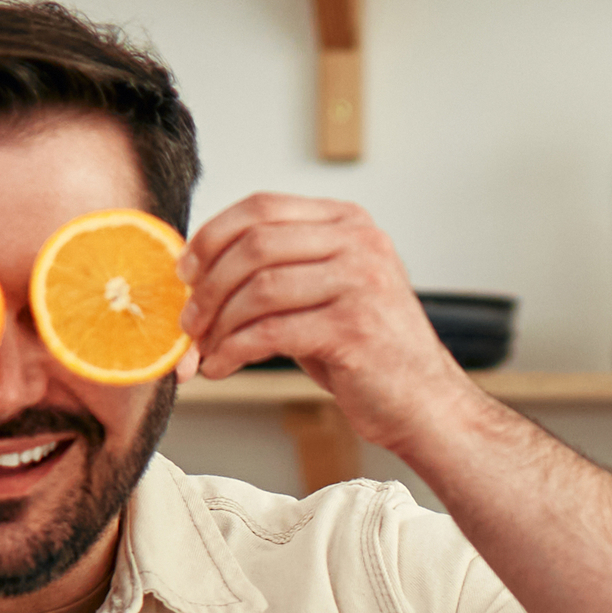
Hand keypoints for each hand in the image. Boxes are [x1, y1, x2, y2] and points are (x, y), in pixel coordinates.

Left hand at [182, 193, 489, 459]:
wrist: (425, 404)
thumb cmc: (369, 353)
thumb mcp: (327, 292)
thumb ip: (280, 270)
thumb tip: (198, 274)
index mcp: (349, 223)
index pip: (262, 208)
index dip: (212, 237)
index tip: (186, 272)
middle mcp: (359, 243)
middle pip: (254, 244)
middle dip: (208, 286)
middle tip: (189, 321)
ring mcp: (360, 283)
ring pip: (258, 289)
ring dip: (218, 324)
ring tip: (205, 350)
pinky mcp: (353, 328)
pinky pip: (270, 332)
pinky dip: (234, 351)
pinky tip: (223, 367)